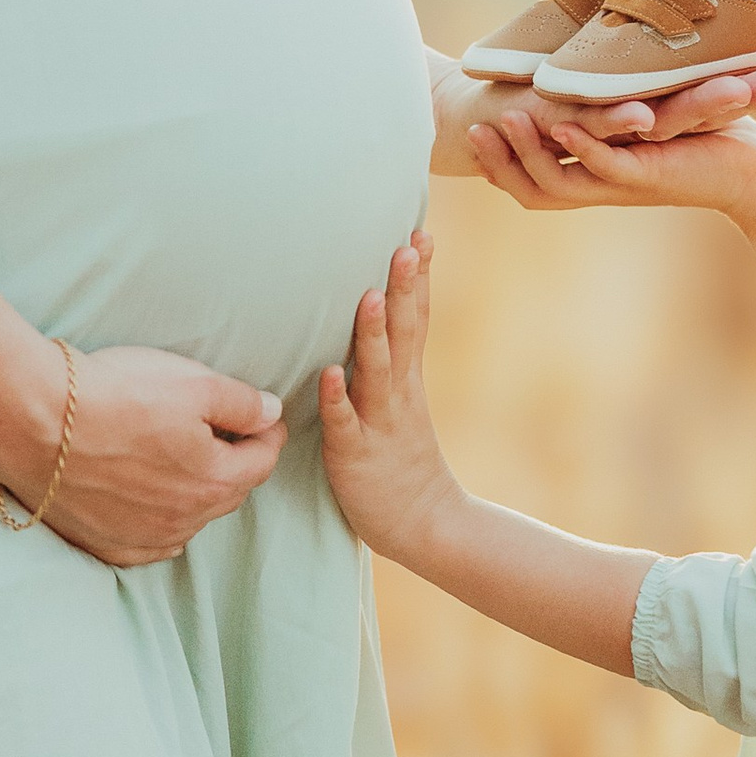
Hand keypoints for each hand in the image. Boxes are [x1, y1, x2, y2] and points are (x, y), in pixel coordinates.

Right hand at [4, 343, 287, 568]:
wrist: (32, 419)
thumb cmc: (113, 395)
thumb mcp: (192, 384)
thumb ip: (241, 403)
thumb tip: (270, 414)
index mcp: (214, 480)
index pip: (262, 460)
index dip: (268, 434)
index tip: (265, 418)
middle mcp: (184, 519)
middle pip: (229, 492)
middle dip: (236, 462)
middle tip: (229, 434)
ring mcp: (142, 537)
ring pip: (191, 519)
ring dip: (198, 493)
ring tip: (187, 462)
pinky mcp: (104, 543)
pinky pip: (149, 544)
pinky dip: (161, 525)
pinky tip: (155, 506)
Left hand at [318, 234, 460, 561]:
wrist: (427, 524)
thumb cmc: (403, 461)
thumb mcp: (401, 403)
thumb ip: (390, 361)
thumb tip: (377, 316)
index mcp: (407, 379)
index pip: (415, 317)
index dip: (419, 277)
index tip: (422, 232)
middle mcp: (397, 394)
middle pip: (404, 332)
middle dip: (406, 287)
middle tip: (408, 242)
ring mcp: (379, 424)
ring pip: (376, 372)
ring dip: (372, 332)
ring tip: (367, 294)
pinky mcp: (356, 456)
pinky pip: (345, 424)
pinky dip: (338, 399)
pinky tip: (329, 374)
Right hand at [483, 109, 755, 221]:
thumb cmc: (714, 137)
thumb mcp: (657, 103)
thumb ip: (619, 87)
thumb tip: (597, 49)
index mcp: (601, 169)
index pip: (535, 172)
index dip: (500, 160)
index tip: (469, 134)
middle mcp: (606, 179)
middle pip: (535, 184)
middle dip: (498, 161)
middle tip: (467, 135)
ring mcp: (624, 179)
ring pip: (560, 179)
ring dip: (528, 152)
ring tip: (500, 124)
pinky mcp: (649, 171)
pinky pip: (604, 161)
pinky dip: (579, 145)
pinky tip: (558, 126)